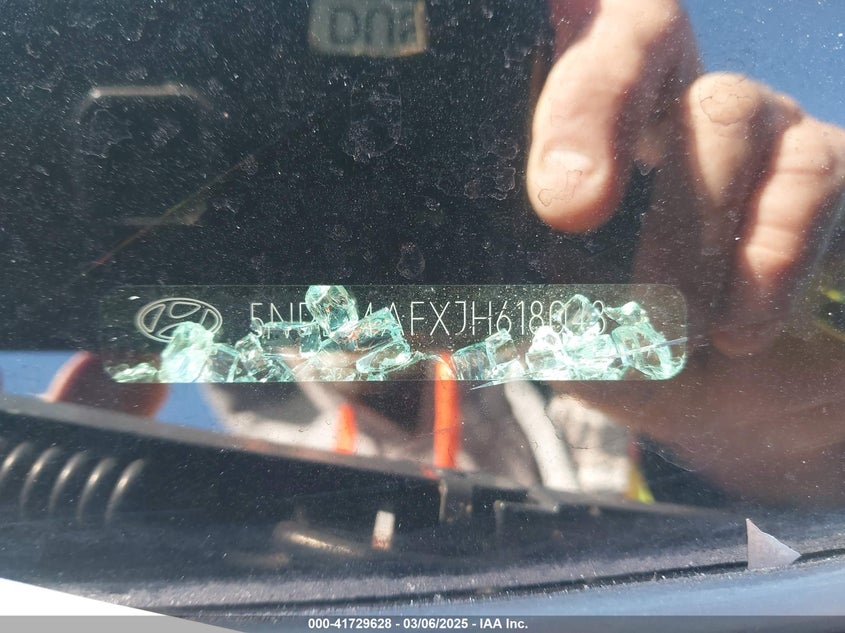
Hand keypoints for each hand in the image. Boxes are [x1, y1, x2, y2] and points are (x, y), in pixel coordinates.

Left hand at [528, 0, 844, 503]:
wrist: (736, 403)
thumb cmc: (635, 354)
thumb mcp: (567, 339)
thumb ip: (522, 313)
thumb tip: (462, 309)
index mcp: (591, 132)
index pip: (565, 31)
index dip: (547, 32)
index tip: (514, 112)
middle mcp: (673, 104)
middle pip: (640, 36)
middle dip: (592, 115)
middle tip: (567, 209)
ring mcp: (759, 126)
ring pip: (724, 113)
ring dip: (687, 230)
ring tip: (674, 327)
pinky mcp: (828, 167)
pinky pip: (808, 174)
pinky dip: (766, 258)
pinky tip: (740, 330)